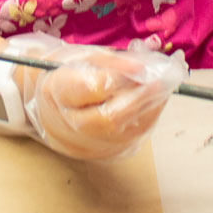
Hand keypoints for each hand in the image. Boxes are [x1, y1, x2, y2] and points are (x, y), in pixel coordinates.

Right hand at [0, 33, 186, 160]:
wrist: (47, 107)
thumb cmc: (65, 75)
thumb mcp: (79, 58)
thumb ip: (110, 62)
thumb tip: (143, 66)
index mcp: (55, 93)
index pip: (90, 88)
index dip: (118, 77)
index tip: (141, 65)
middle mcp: (68, 125)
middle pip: (109, 118)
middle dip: (141, 97)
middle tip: (164, 78)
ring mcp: (85, 145)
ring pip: (125, 131)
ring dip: (151, 107)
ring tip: (164, 86)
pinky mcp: (102, 154)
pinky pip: (130, 138)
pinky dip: (147, 117)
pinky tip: (155, 101)